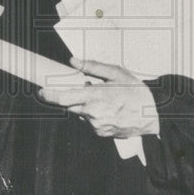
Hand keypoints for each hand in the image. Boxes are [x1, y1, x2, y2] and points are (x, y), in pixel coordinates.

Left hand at [38, 58, 160, 137]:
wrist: (152, 118)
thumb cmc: (137, 94)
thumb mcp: (118, 74)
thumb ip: (93, 67)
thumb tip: (74, 61)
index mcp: (95, 96)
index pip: (63, 98)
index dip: (49, 95)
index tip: (41, 91)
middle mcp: (92, 113)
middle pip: (70, 105)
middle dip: (73, 97)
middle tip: (89, 90)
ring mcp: (96, 125)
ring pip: (81, 113)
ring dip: (86, 105)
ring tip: (106, 100)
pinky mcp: (100, 133)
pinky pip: (90, 122)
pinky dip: (94, 114)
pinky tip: (110, 110)